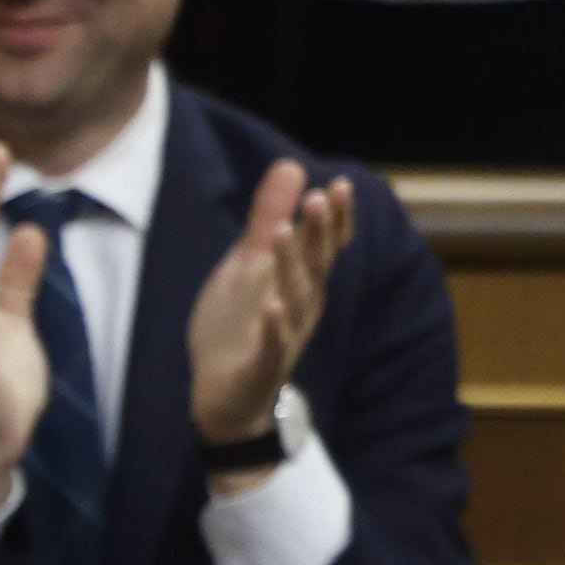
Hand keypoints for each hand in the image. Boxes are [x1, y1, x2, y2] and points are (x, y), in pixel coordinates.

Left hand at [186, 157, 351, 450]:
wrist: (225, 398)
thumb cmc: (241, 326)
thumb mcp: (249, 266)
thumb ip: (267, 218)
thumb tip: (292, 166)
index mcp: (300, 280)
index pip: (324, 245)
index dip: (334, 219)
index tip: (339, 185)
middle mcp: (301, 305)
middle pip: (315, 265)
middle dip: (317, 233)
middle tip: (317, 198)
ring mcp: (284, 337)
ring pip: (294, 299)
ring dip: (290, 267)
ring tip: (280, 235)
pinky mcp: (262, 368)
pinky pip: (273, 346)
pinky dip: (274, 327)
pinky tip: (272, 307)